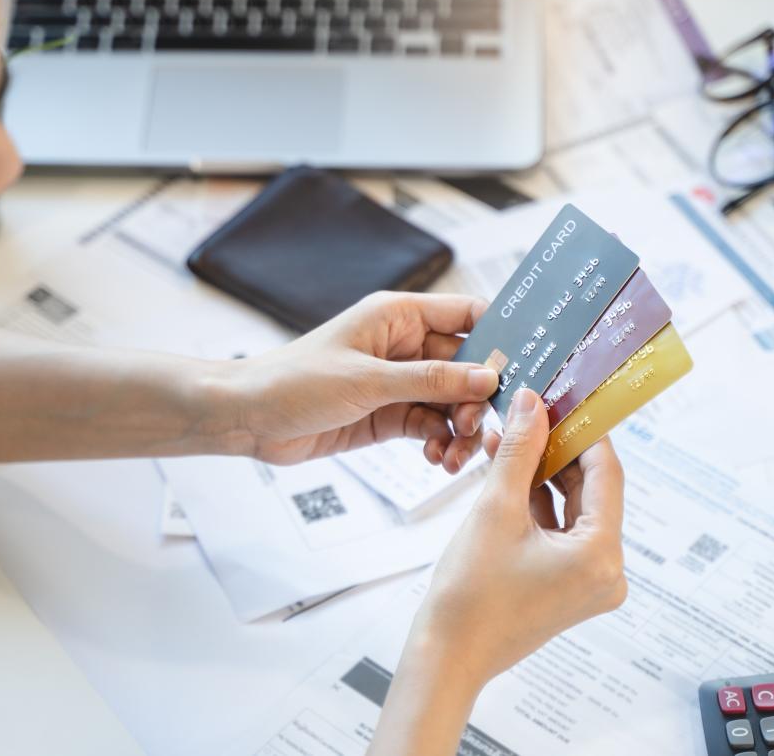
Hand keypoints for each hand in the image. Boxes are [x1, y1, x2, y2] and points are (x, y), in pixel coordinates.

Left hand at [235, 292, 498, 469]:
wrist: (248, 418)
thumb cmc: (295, 381)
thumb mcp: (369, 381)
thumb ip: (431, 380)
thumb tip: (488, 378)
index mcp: (398, 316)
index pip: (466, 315)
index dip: (499, 336)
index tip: (525, 366)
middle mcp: (403, 346)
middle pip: (466, 365)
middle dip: (479, 397)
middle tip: (477, 428)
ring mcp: (397, 382)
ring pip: (450, 401)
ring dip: (460, 428)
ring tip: (455, 454)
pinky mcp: (387, 414)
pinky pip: (429, 426)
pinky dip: (439, 442)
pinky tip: (436, 458)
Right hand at [422, 388, 626, 684]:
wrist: (446, 656)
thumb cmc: (470, 595)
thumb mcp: (495, 509)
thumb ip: (520, 451)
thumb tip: (534, 405)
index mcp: (600, 555)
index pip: (605, 473)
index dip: (583, 430)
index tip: (563, 398)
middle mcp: (606, 571)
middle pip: (590, 491)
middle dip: (556, 450)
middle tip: (530, 414)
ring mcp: (589, 582)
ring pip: (572, 509)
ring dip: (542, 475)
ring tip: (508, 440)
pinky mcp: (568, 587)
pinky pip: (560, 531)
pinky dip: (537, 504)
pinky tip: (507, 474)